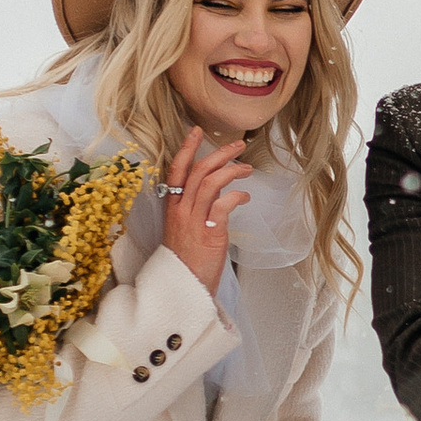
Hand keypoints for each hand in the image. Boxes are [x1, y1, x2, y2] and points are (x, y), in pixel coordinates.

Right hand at [160, 129, 250, 292]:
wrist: (182, 289)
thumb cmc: (186, 263)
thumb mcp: (185, 232)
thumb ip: (196, 212)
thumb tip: (218, 197)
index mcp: (173, 208)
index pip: (177, 171)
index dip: (187, 149)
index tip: (196, 131)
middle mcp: (181, 211)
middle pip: (198, 171)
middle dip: (219, 153)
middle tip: (238, 145)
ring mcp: (194, 222)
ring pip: (209, 183)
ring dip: (231, 171)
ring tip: (247, 169)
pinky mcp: (209, 234)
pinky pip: (222, 205)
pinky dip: (236, 196)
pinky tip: (246, 197)